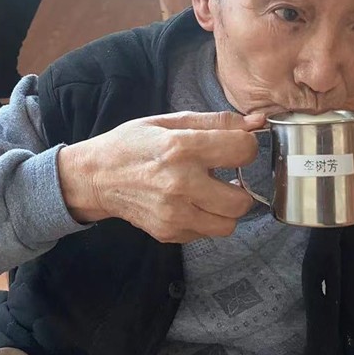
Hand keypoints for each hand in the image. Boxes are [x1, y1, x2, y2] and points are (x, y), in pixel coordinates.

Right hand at [58, 111, 264, 241]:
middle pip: (241, 200)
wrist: (95, 178)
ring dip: (225, 209)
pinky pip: (207, 233)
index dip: (246, 146)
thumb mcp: (170, 121)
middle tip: (223, 176)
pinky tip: (189, 203)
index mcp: (182, 148)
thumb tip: (257, 123)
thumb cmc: (132, 145)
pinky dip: (205, 220)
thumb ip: (217, 122)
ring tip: (208, 193)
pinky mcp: (169, 232)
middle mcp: (180, 184)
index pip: (244, 150)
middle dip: (239, 186)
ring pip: (229, 224)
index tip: (234, 147)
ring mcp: (174, 214)